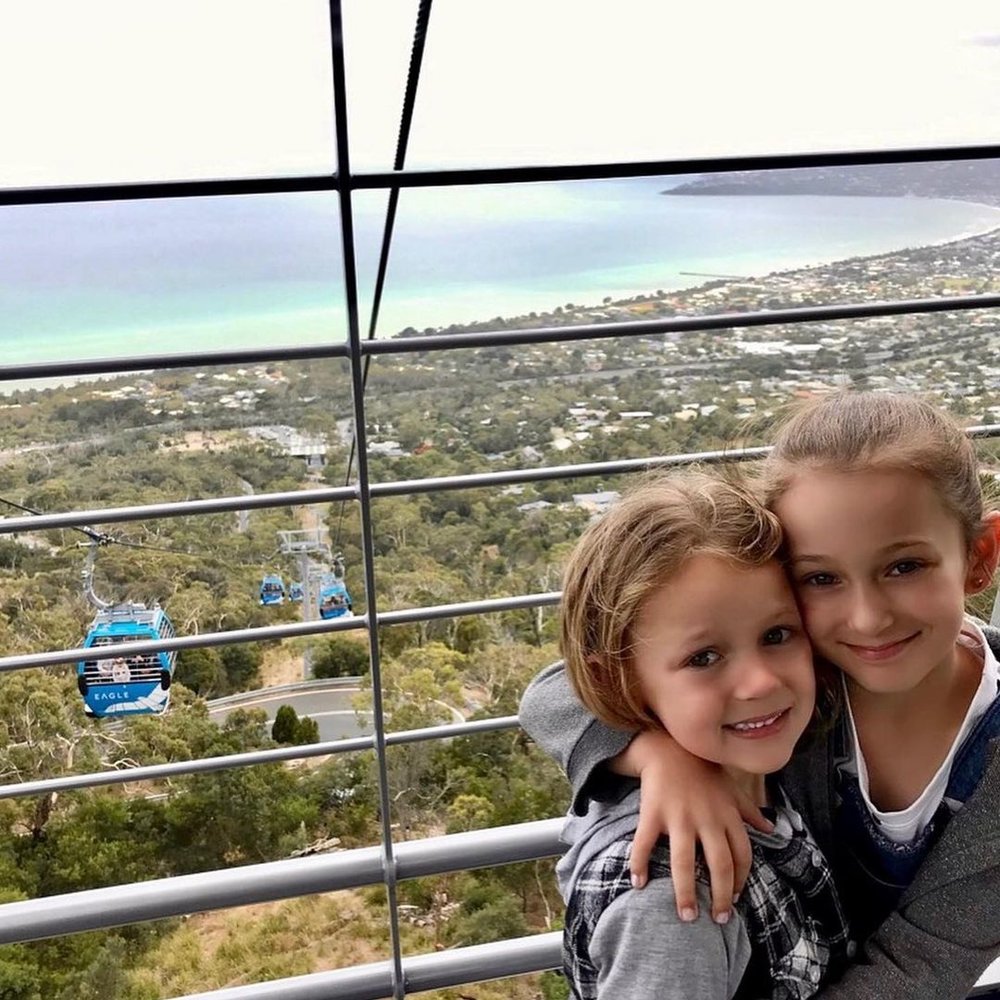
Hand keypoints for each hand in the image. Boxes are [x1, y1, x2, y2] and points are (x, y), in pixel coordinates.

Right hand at [613, 730, 772, 923]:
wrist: (667, 747)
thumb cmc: (702, 771)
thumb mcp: (731, 788)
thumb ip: (749, 811)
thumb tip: (770, 830)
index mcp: (727, 815)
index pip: (742, 855)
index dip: (741, 881)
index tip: (735, 899)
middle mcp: (707, 819)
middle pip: (719, 865)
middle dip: (720, 896)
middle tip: (718, 920)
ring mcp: (679, 817)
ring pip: (685, 862)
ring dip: (685, 892)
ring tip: (686, 916)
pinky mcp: (653, 813)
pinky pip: (645, 842)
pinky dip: (640, 863)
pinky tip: (639, 882)